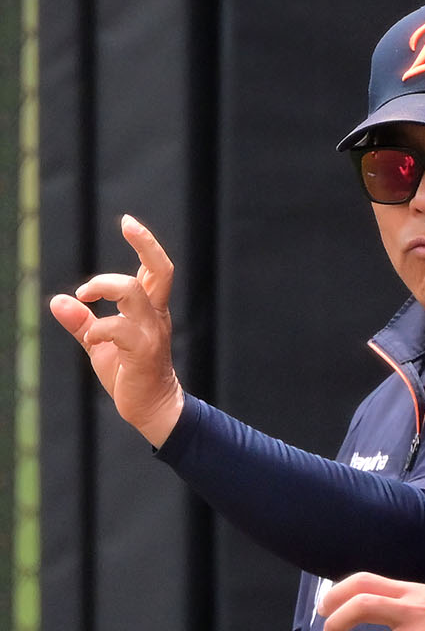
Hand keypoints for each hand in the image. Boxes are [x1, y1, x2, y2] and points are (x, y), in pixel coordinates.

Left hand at [48, 214, 184, 445]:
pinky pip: (118, 329)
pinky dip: (97, 327)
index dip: (145, 243)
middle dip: (146, 243)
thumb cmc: (130, 374)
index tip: (128, 222)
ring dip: (103, 285)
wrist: (152, 408)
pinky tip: (90, 336)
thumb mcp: (100, 343)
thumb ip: (82, 321)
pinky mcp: (143, 353)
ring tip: (85, 295)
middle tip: (127, 224)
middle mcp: (155, 317)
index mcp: (149, 310)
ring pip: (134, 292)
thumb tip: (57, 300)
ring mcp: (151, 334)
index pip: (156, 269)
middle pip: (161, 271)